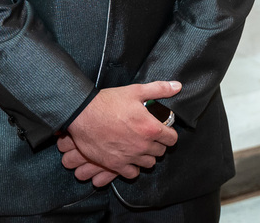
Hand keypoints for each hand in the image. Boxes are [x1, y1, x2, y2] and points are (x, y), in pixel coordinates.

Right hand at [62, 80, 180, 180]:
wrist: (83, 114)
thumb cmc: (108, 102)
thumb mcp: (135, 91)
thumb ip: (159, 89)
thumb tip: (177, 87)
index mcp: (151, 128)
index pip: (172, 139)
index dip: (168, 134)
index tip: (162, 130)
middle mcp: (143, 145)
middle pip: (161, 152)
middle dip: (157, 144)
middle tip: (148, 136)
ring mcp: (130, 156)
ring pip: (148, 163)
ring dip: (146, 156)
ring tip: (139, 146)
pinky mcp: (116, 164)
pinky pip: (132, 173)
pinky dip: (133, 167)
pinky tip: (128, 157)